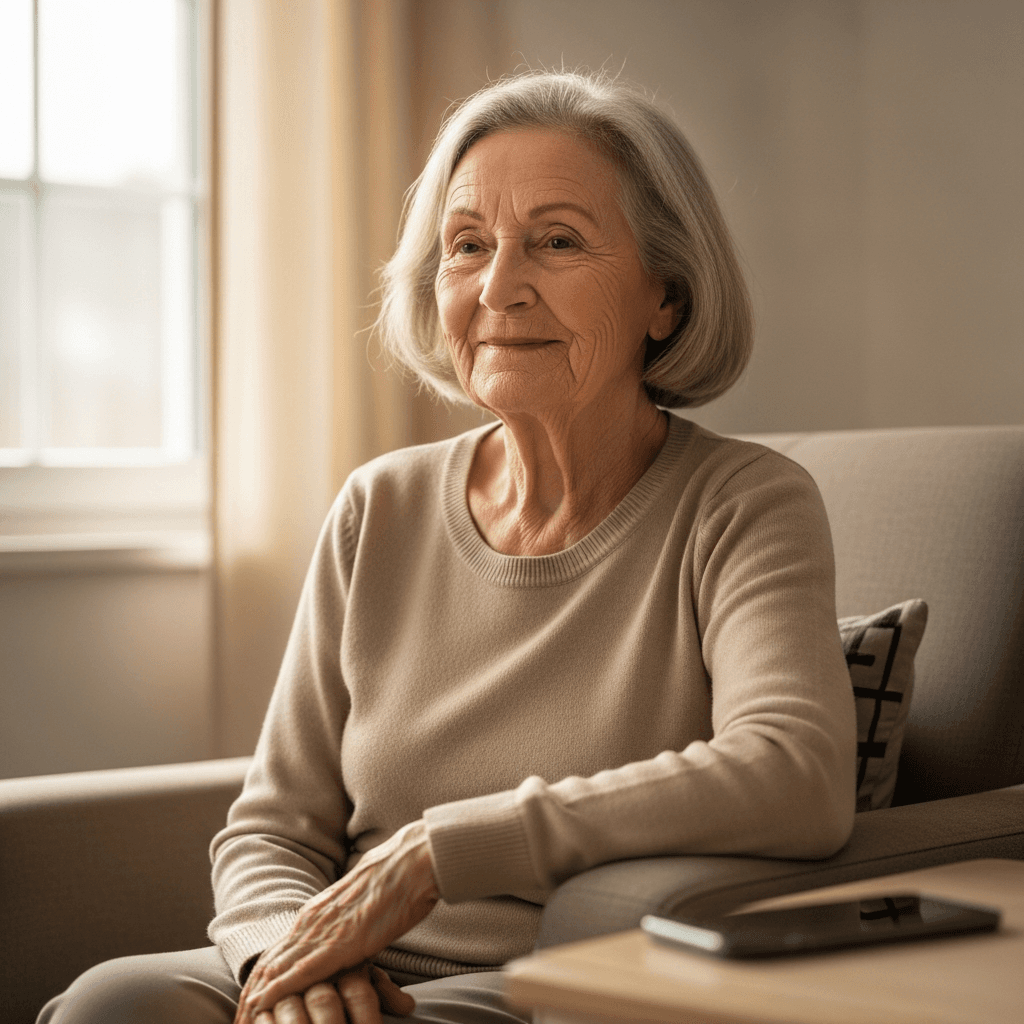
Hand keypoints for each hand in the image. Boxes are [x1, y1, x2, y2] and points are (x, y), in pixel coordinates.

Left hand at [235, 820, 438, 1023]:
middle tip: (236, 1020)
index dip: (261, 978)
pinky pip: (298, 972)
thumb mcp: (363, 905)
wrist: (413, 861)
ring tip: (240, 1020)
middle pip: (268, 963)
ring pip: (275, 970)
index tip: (249, 1003)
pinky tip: (260, 1004)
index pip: (279, 951)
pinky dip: (276, 991)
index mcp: (318, 911)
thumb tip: (353, 934)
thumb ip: (349, 922)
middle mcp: (312, 920)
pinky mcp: (338, 943)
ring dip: (254, 998)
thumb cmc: (398, 880)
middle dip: (249, 995)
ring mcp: (322, 930)